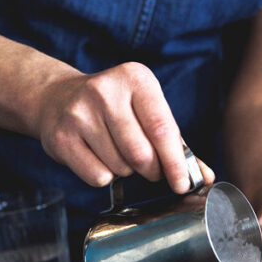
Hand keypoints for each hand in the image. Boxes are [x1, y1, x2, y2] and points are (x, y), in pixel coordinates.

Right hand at [34, 62, 213, 191]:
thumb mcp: (146, 110)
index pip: (162, 128)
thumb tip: (204, 177)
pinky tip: (98, 157)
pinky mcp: (61, 137)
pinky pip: (97, 176)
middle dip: (153, 170)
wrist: (57, 98)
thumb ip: (176, 142)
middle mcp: (105, 91)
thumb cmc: (115, 108)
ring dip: (127, 171)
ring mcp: (79, 113)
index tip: (184, 184)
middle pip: (141, 153)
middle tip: (152, 170)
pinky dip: (105, 177)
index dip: (175, 162)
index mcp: (135, 78)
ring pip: (120, 167)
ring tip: (118, 152)